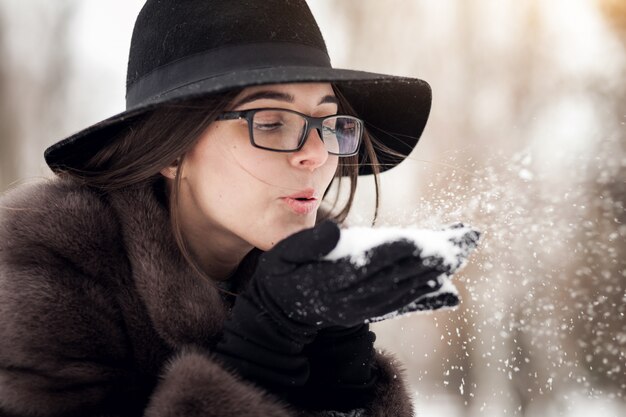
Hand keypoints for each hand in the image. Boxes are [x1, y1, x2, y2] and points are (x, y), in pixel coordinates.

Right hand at [214, 220, 478, 396]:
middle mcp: (352, 297)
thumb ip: (307, 244)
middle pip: (397, 276)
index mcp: (330, 280)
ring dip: (436, 273)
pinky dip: (425, 298)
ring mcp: (362, 308)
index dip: (398, 250)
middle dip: (431, 257)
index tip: (424, 238)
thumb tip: (334, 230)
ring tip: (463, 252)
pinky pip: (401, 307)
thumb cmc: (280, 275)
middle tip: (464, 239)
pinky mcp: (369, 313)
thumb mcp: (283, 254)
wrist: (278, 316)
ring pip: (405, 291)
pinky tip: (448, 290)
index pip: (370, 262)